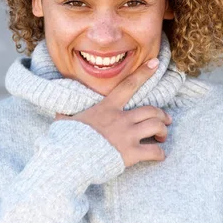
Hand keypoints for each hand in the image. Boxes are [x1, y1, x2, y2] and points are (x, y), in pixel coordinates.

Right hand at [56, 58, 171, 166]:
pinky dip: (160, 153)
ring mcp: (127, 136)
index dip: (143, 73)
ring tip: (162, 136)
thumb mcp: (64, 122)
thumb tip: (57, 112)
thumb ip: (65, 116)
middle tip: (165, 120)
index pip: (128, 85)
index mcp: (107, 108)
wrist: (69, 159)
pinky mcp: (130, 154)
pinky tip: (159, 156)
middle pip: (151, 110)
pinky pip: (154, 151)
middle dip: (162, 114)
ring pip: (156, 125)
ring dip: (162, 131)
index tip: (155, 63)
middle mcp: (120, 119)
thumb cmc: (66, 140)